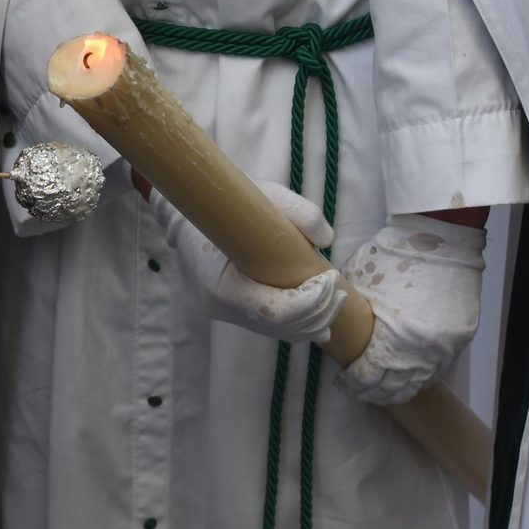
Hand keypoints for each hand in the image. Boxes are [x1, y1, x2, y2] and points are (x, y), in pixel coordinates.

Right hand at [143, 180, 347, 344]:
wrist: (186, 221)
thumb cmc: (225, 207)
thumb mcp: (263, 196)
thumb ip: (299, 212)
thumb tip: (327, 240)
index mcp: (221, 286)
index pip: (274, 310)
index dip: (309, 302)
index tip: (330, 279)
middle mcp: (220, 308)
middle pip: (281, 326)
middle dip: (318, 312)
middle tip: (341, 292)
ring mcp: (225, 315)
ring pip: (279, 332)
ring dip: (313, 322)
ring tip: (336, 303)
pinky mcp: (233, 314)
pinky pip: (272, 329)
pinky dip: (299, 325)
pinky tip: (320, 320)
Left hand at [335, 213, 485, 405]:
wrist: (441, 237)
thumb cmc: (393, 256)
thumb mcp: (360, 285)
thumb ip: (350, 313)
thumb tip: (335, 328)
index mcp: (394, 340)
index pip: (369, 377)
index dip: (353, 383)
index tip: (343, 380)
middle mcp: (424, 353)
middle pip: (396, 388)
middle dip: (374, 392)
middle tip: (359, 389)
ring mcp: (448, 348)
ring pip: (421, 382)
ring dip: (399, 387)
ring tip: (382, 387)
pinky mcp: (463, 338)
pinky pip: (439, 366)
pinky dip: (421, 373)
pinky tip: (408, 373)